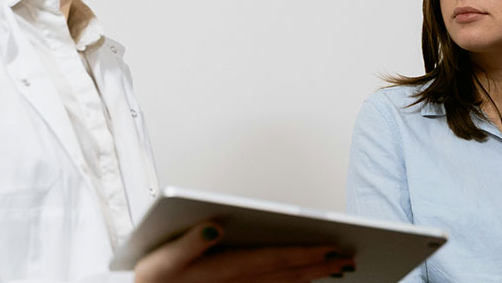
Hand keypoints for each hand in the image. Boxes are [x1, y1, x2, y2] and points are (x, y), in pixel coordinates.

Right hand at [134, 221, 355, 282]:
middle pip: (287, 274)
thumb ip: (190, 242)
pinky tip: (307, 281)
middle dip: (320, 265)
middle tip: (349, 256)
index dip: (307, 253)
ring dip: (313, 277)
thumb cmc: (152, 278)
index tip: (333, 246)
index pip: (275, 259)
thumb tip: (216, 224)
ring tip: (338, 267)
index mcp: (224, 269)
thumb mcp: (162, 259)